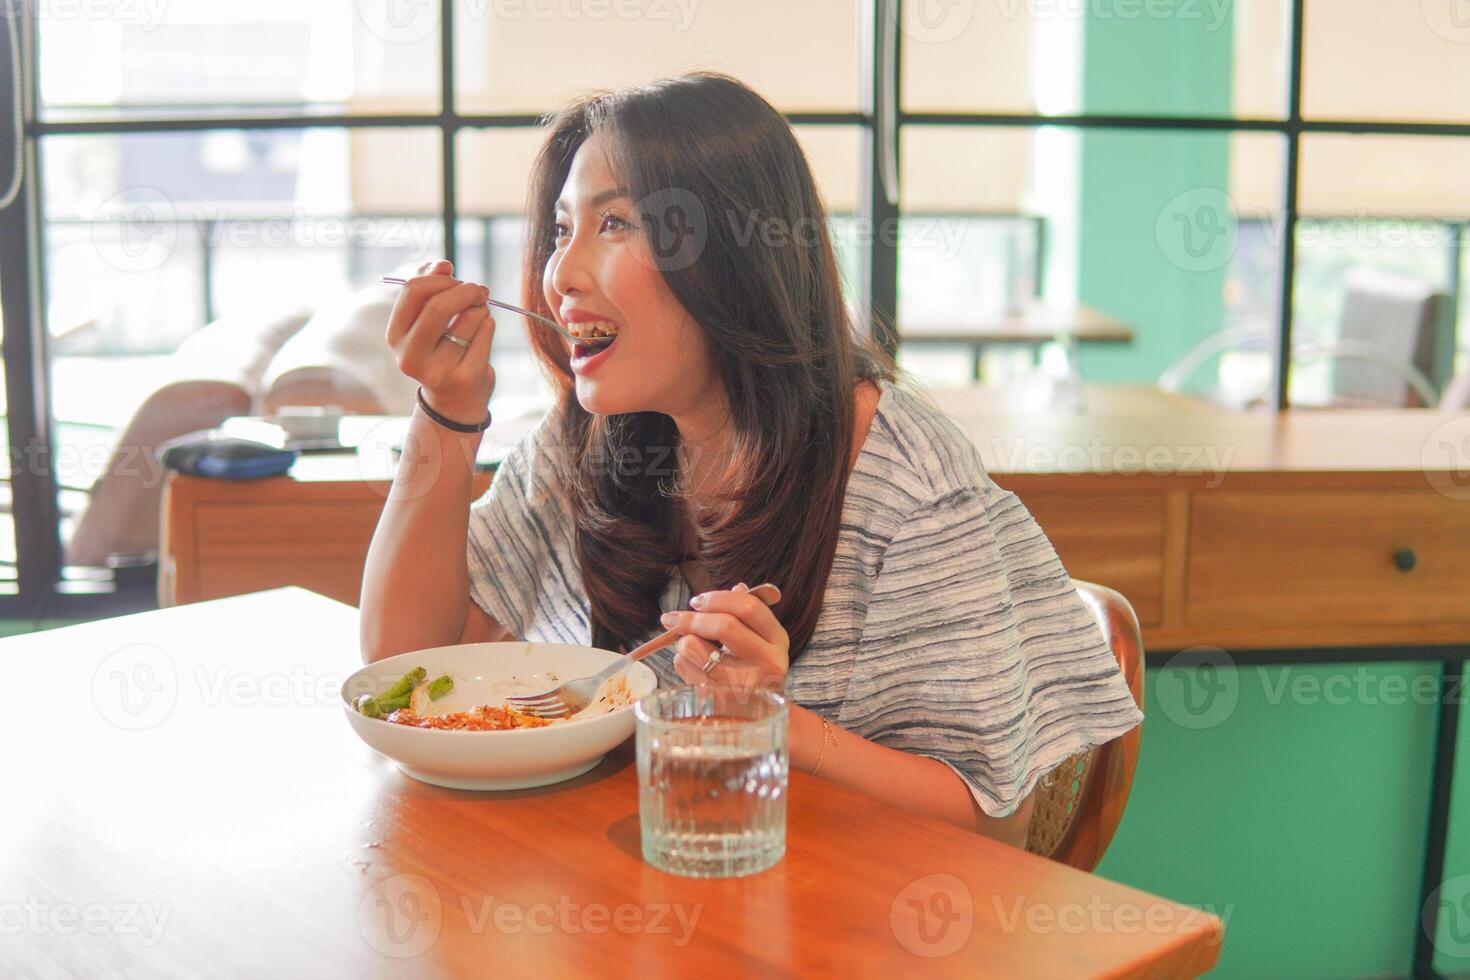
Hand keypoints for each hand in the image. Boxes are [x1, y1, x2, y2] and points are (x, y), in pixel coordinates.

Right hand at [385, 259, 496, 424]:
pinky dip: (489, 324)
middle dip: (465, 290)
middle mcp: (411, 356)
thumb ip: (429, 287)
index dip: (440, 277)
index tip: (455, 277)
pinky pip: (486, 332)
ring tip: (479, 315)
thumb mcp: (425, 321)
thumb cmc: (439, 349)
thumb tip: (443, 266)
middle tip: (479, 290)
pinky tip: (482, 334)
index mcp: (395, 336)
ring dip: (481, 308)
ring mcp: (438, 370)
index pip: (413, 291)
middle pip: (439, 306)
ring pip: (470, 317)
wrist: (454, 401)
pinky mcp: (465, 377)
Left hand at [662, 583, 788, 690]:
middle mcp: (768, 662)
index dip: (717, 598)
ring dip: (682, 643)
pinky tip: (690, 667)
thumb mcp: (759, 641)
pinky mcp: (721, 702)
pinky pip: (687, 670)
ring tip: (685, 646)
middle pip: (724, 625)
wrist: (757, 718)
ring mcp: (746, 685)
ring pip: (697, 648)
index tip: (696, 601)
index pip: (748, 607)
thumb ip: (746, 615)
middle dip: (690, 618)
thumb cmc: (753, 671)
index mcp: (777, 639)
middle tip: (670, 619)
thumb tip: (737, 587)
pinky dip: (681, 663)